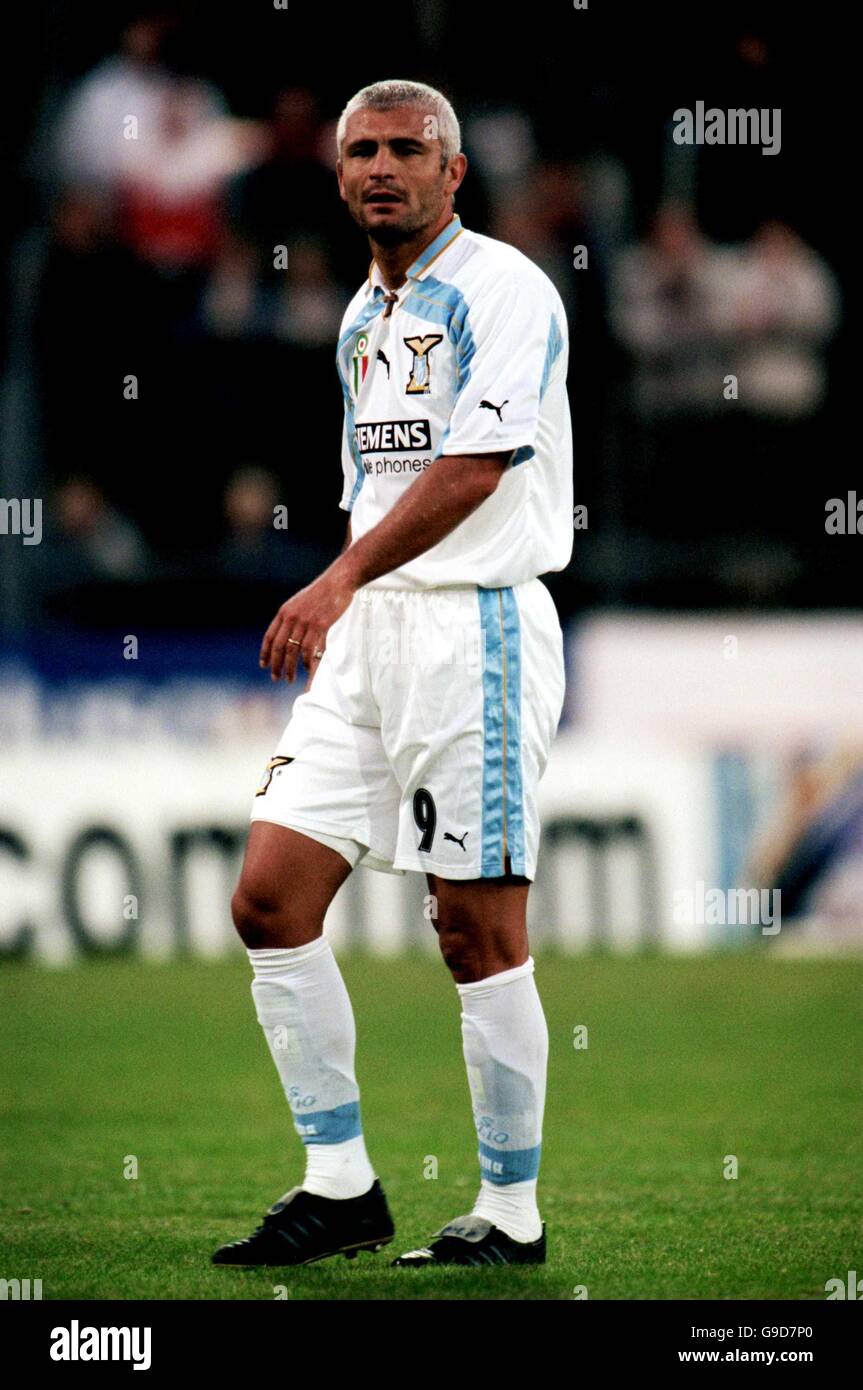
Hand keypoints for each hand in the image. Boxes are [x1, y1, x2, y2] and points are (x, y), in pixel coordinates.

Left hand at [259, 560, 357, 682]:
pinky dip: (307, 661)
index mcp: (284, 612)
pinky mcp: (320, 625)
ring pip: (292, 651)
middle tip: (276, 678)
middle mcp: (291, 617)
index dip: (265, 652)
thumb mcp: (299, 602)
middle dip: (276, 665)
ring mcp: (305, 621)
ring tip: (290, 678)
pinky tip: (307, 668)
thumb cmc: (321, 592)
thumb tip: (287, 633)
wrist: (337, 581)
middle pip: (279, 647)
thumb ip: (291, 616)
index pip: (269, 636)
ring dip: (290, 668)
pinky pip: (310, 649)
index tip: (263, 665)